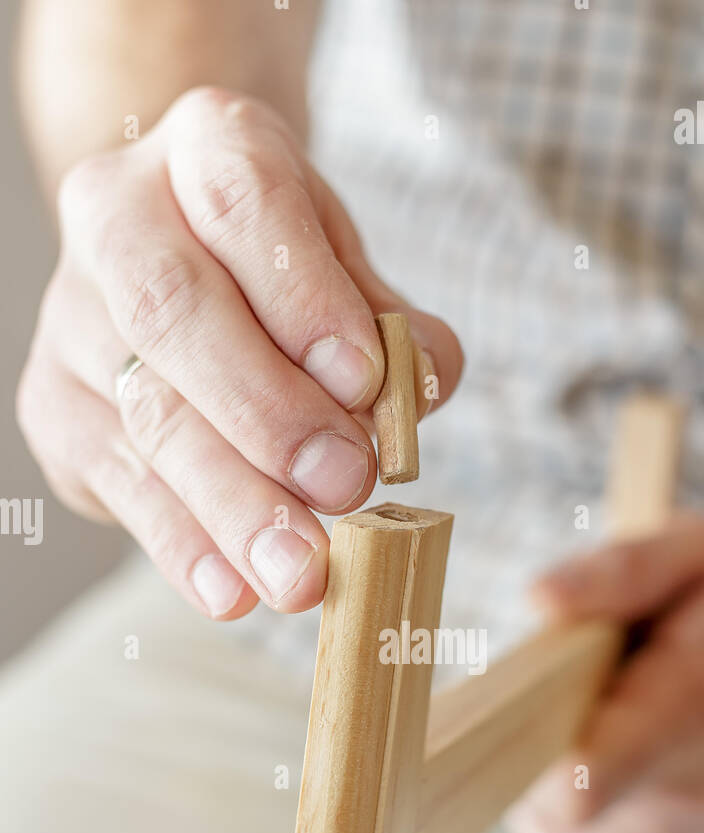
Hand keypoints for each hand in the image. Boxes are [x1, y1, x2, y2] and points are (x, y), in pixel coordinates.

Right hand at [17, 87, 461, 618]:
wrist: (180, 256)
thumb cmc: (282, 265)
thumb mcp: (349, 268)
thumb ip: (391, 323)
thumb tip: (425, 381)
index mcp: (204, 147)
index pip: (246, 204)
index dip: (305, 297)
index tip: (365, 383)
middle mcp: (117, 215)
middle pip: (175, 314)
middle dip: (267, 414)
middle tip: (344, 489)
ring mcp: (71, 314)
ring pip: (144, 413)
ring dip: (230, 503)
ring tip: (300, 571)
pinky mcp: (54, 404)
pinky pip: (120, 482)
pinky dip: (183, 544)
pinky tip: (233, 590)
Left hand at [509, 516, 703, 832]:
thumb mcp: (699, 552)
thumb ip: (619, 572)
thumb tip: (538, 597)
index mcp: (687, 705)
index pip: (598, 772)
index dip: (548, 766)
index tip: (530, 756)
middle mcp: (681, 793)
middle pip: (540, 800)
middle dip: (524, 744)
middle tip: (569, 691)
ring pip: (543, 827)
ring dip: (542, 774)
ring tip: (604, 718)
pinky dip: (562, 805)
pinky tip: (609, 754)